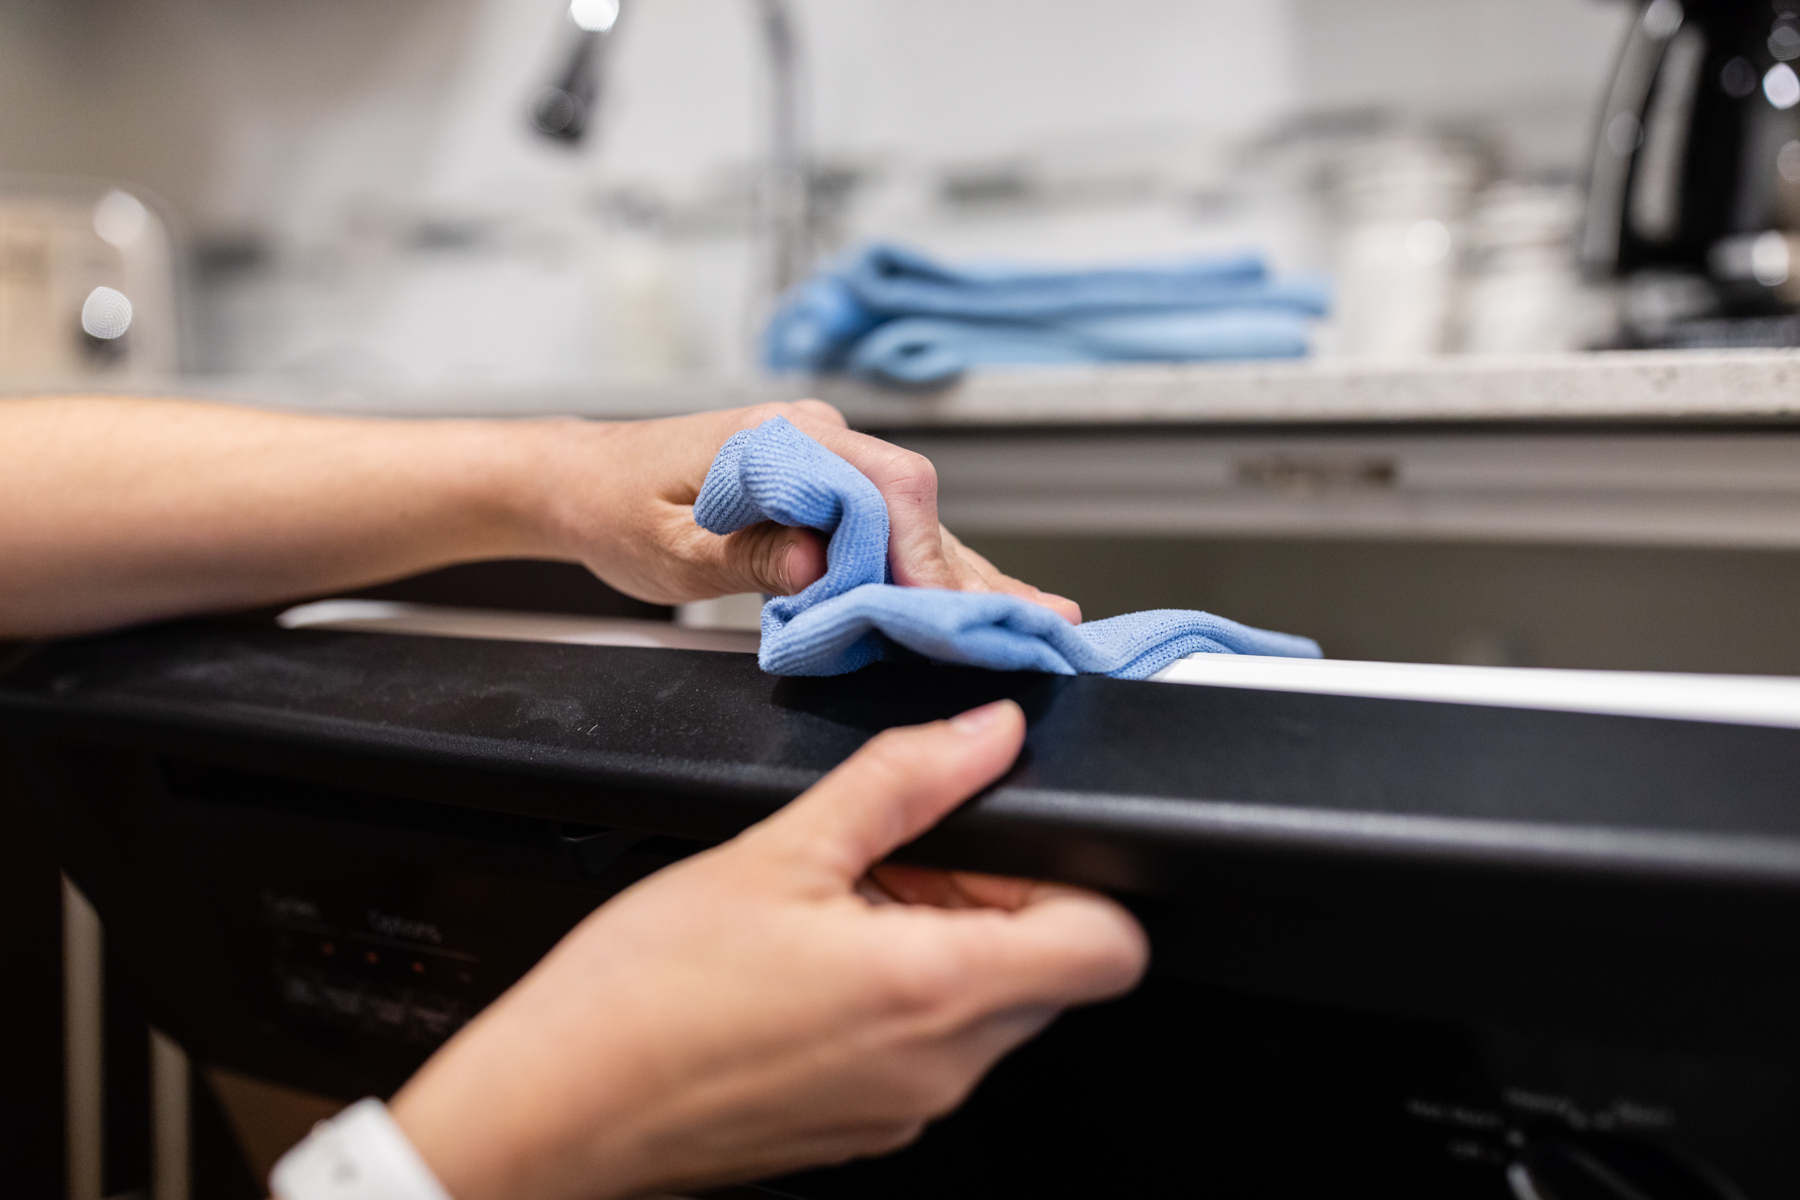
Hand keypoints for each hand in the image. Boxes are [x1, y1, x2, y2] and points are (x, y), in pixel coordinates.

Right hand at [388, 700, 1145, 1199]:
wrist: (552, 1111)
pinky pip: (928, 1053)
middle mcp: (940, 1068)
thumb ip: (903, 781)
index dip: (1079, 880)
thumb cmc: (643, 995)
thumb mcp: (777, 850)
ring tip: (844, 908)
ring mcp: (905, 1110)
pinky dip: (901, 998)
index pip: (1111, 946)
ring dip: (947, 947)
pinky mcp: (866, 1131)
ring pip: (987, 1012)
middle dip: (999, 905)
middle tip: (901, 863)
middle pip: (1052, 974)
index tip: (1005, 847)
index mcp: (935, 990)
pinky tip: (812, 964)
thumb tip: (985, 733)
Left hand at [530, 402, 1080, 621]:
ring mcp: (827, 459)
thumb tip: (818, 564)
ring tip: (1036, 619)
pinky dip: (930, 568)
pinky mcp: (826, 487)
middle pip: (916, 502)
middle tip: (1037, 624)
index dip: (924, 557)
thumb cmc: (616, 506)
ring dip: (964, 574)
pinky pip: (890, 526)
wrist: (582, 481)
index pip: (884, 490)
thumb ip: (745, 555)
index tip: (950, 614)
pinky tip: (976, 602)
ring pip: (916, 517)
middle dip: (971, 570)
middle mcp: (817, 438)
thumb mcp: (667, 548)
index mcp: (782, 440)